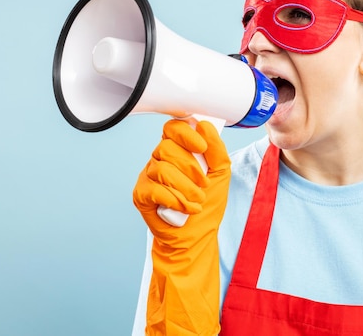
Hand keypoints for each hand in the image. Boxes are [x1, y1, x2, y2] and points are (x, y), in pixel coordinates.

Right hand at [132, 119, 230, 334]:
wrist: (197, 236)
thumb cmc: (208, 203)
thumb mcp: (221, 173)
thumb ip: (217, 149)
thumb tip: (205, 125)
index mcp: (178, 150)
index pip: (173, 128)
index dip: (185, 133)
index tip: (201, 147)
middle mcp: (159, 159)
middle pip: (166, 147)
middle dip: (191, 167)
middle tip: (203, 184)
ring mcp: (148, 177)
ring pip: (161, 168)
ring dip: (185, 187)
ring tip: (197, 200)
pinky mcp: (141, 195)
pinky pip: (154, 189)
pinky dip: (174, 200)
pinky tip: (185, 209)